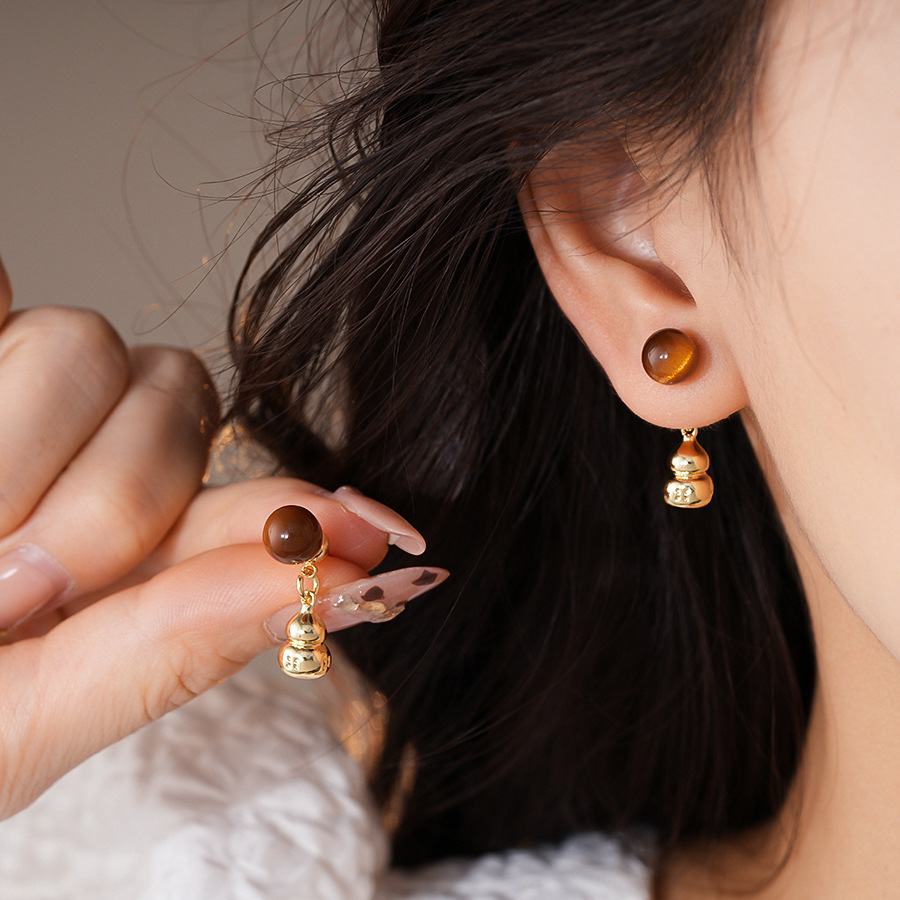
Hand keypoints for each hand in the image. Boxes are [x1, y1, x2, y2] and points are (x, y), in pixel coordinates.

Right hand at [0, 260, 445, 819]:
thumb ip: (175, 648)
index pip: (254, 503)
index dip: (305, 514)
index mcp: (123, 549)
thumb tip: (348, 583)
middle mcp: (78, 456)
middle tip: (10, 587)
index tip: (392, 543)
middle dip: (107, 502)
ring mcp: (7, 393)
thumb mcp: (23, 721)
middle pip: (180, 400)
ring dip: (21, 450)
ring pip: (87, 342)